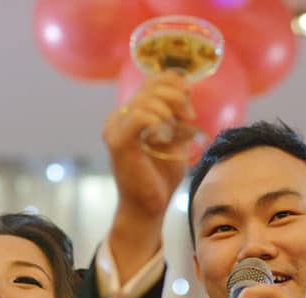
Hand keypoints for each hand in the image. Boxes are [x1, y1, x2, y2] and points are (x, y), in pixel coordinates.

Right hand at [104, 71, 195, 221]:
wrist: (148, 208)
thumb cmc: (160, 177)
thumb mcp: (175, 139)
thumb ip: (177, 117)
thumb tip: (186, 91)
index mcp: (130, 114)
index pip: (151, 82)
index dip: (174, 82)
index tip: (190, 97)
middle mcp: (118, 118)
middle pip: (150, 87)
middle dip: (176, 96)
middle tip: (189, 117)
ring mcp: (115, 128)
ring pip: (145, 100)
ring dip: (169, 109)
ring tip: (179, 129)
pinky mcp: (118, 142)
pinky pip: (138, 116)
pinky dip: (156, 120)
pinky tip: (165, 134)